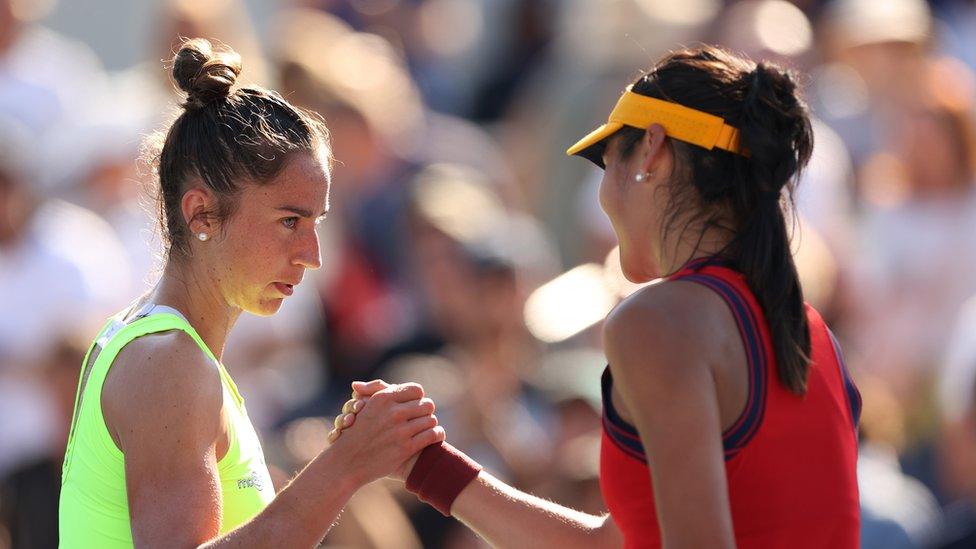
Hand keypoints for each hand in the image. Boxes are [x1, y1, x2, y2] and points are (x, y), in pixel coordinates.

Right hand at [326, 382, 444, 486]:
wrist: (347, 463)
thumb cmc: (355, 434)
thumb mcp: (363, 407)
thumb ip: (376, 390)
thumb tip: (389, 385)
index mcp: (383, 398)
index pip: (416, 390)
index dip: (418, 397)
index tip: (416, 404)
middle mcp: (393, 412)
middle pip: (427, 404)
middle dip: (426, 411)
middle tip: (424, 416)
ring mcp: (400, 430)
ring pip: (431, 420)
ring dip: (431, 424)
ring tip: (429, 427)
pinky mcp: (406, 448)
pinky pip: (432, 435)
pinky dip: (438, 434)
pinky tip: (436, 435)